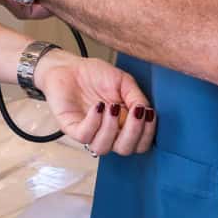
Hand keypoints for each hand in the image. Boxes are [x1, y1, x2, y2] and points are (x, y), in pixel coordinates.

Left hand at [37, 52, 155, 155]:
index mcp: (123, 125)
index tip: (148, 113)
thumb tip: (146, 112)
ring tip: (111, 106)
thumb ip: (136, 96)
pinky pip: (85, 136)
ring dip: (111, 128)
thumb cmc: (95, 74)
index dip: (147, 134)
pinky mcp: (72, 129)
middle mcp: (108, 133)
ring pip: (103, 148)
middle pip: (125, 150)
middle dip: (133, 132)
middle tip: (135, 111)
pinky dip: (94, 122)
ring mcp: (90, 132)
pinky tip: (98, 106)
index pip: (140, 144)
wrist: (69, 67)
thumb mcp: (123, 81)